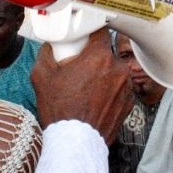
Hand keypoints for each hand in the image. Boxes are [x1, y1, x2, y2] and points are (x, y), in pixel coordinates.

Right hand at [30, 29, 133, 143]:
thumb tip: (52, 45)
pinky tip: (94, 101)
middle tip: (79, 67)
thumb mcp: (42, 75)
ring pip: (114, 71)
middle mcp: (118, 68)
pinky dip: (109, 91)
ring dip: (103, 75)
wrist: (75, 143)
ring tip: (86, 88)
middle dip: (93, 57)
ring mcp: (127, 87)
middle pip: (106, 53)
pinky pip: (119, 89)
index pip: (100, 29)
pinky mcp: (129, 103)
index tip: (82, 36)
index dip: (90, 31)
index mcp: (99, 56)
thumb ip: (47, 52)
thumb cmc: (60, 110)